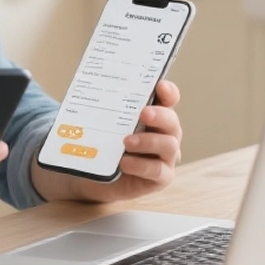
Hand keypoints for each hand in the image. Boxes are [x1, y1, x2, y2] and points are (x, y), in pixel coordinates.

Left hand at [32, 81, 182, 203]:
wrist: (93, 176)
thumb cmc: (102, 144)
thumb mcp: (103, 124)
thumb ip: (108, 109)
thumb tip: (94, 87)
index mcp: (153, 114)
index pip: (168, 99)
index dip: (168, 92)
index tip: (159, 86)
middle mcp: (163, 133)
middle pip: (172, 121)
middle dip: (160, 115)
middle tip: (143, 113)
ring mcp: (165, 156)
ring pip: (169, 145)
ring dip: (149, 141)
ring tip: (126, 141)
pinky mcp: (160, 178)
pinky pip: (158, 171)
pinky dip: (142, 165)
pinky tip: (125, 163)